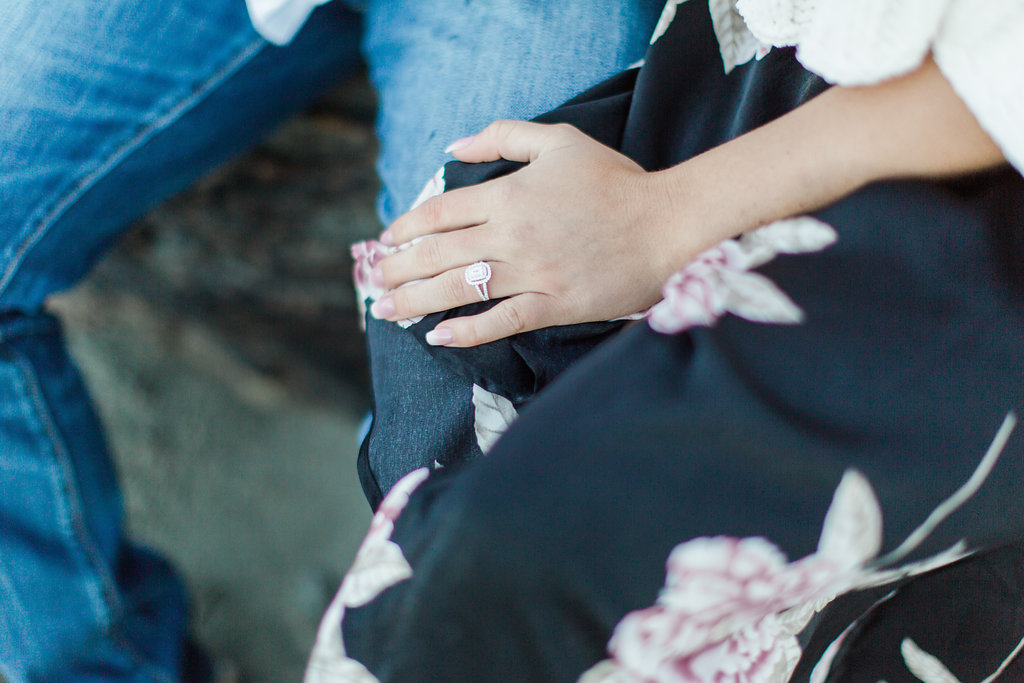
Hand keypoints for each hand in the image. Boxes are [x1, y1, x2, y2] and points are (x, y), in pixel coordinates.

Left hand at [369, 121, 685, 346]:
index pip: (440, 212)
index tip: (387, 240)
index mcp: (509, 194)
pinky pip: (499, 322)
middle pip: (438, 254)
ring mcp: (531, 273)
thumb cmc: (615, 181)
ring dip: (415, 301)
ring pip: (458, 289)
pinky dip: (466, 331)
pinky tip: (437, 336)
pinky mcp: (552, 304)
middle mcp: (511, 235)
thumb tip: (456, 144)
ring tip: (385, 310)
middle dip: (398, 268)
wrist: (667, 224)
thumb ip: (504, 135)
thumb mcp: (560, 141)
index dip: (406, 227)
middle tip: (373, 280)